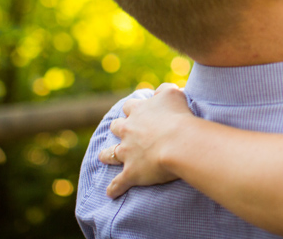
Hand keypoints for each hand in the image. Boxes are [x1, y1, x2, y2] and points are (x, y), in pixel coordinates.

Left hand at [99, 83, 194, 197]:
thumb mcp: (174, 94)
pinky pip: (118, 183)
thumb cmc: (179, 116)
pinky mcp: (131, 172)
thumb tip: (162, 89)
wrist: (178, 142)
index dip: (133, 108)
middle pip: (116, 126)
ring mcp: (127, 152)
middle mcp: (128, 130)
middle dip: (118, 128)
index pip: (130, 106)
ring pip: (110, 153)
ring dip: (106, 155)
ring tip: (103, 156)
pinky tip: (111, 193)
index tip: (137, 109)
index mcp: (138, 111)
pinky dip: (114, 189)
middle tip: (122, 130)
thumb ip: (166, 89)